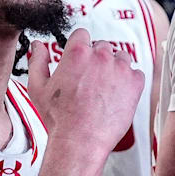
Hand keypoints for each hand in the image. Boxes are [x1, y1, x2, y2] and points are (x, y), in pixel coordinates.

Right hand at [28, 29, 144, 165]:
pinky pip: (136, 73)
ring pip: (121, 57)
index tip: (80, 60)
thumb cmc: (59, 118)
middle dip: (96, 59)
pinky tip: (117, 95)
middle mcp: (101, 56)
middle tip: (90, 80)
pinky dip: (129, 81)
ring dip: (114, 68)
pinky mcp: (135, 83)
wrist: (80, 141)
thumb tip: (38, 45)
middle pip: (102, 46)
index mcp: (77, 53)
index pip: (82, 34)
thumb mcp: (38, 87)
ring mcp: (120, 69)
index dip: (80, 47)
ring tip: (104, 89)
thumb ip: (37, 61)